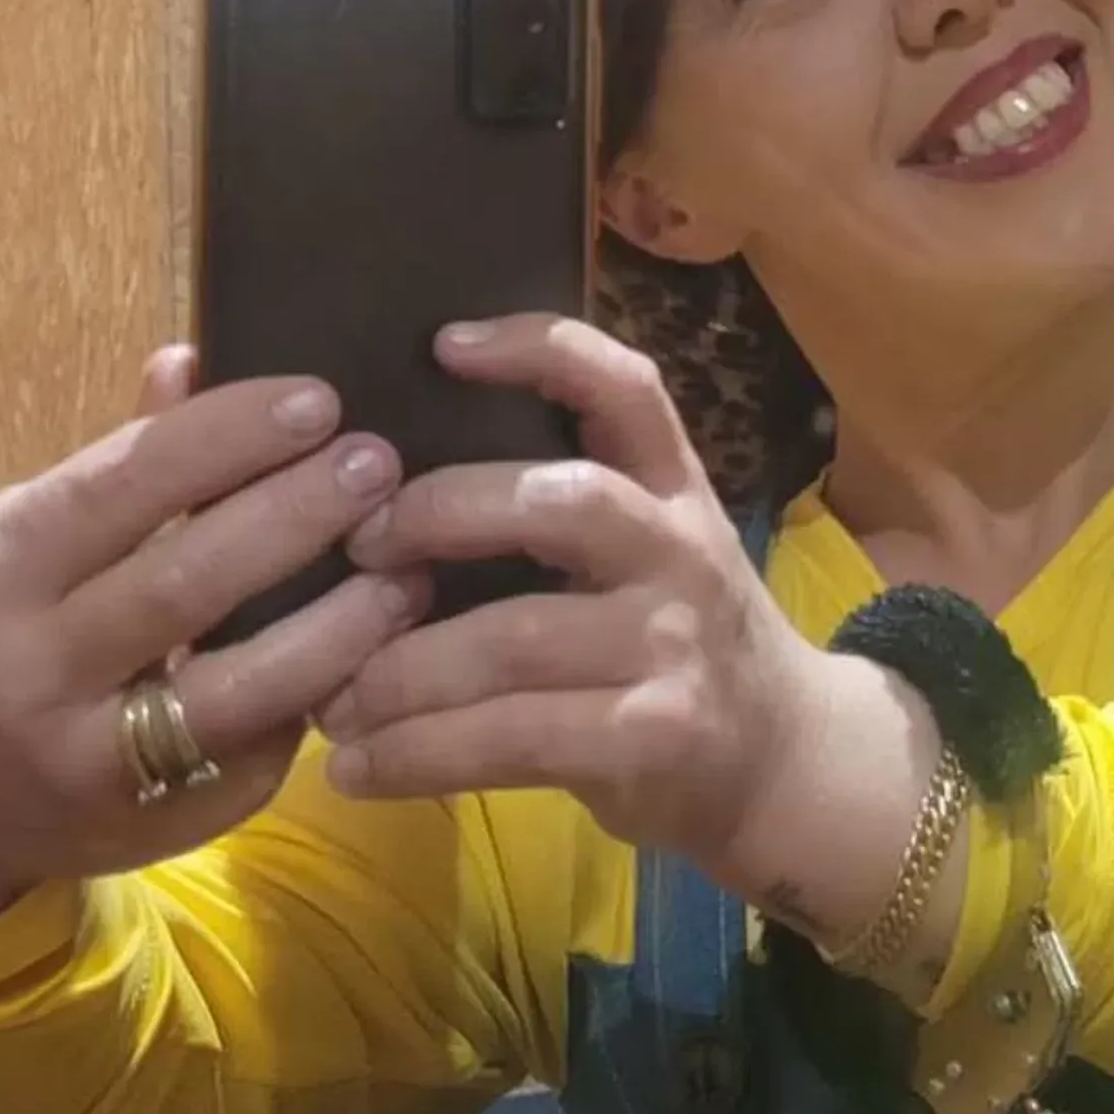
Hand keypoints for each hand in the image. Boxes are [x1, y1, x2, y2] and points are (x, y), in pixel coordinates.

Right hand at [0, 348, 414, 934]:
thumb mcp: (24, 544)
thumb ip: (118, 466)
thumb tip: (196, 359)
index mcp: (1, 570)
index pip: (122, 486)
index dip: (227, 439)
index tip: (320, 400)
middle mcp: (38, 667)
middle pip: (188, 583)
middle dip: (297, 517)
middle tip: (381, 466)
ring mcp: (99, 757)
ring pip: (242, 687)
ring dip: (343, 625)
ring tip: (412, 570)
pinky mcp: (165, 821)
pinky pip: (263, 750)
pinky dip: (327, 697)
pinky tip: (387, 655)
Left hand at [318, 316, 881, 882]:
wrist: (783, 759)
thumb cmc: (675, 647)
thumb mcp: (648, 557)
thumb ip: (557, 514)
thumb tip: (370, 487)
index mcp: (672, 492)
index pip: (626, 389)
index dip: (541, 349)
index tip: (443, 345)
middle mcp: (680, 554)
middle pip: (560, 502)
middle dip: (436, 514)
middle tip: (353, 549)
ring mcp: (673, 646)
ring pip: (515, 637)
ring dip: (399, 669)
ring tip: (331, 698)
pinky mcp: (655, 735)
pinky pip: (513, 738)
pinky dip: (418, 754)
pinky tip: (359, 769)